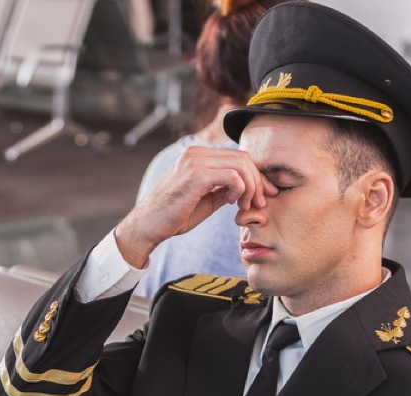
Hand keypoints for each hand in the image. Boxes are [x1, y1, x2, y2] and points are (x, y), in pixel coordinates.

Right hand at [115, 146, 275, 267]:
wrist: (147, 227)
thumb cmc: (173, 216)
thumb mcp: (205, 200)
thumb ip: (224, 189)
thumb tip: (246, 187)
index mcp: (197, 155)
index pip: (237, 156)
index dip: (256, 175)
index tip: (264, 195)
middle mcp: (196, 153)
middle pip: (243, 158)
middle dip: (258, 181)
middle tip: (260, 203)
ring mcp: (194, 162)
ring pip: (241, 165)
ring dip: (251, 188)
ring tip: (246, 207)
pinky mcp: (195, 175)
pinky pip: (232, 176)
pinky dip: (240, 190)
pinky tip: (233, 204)